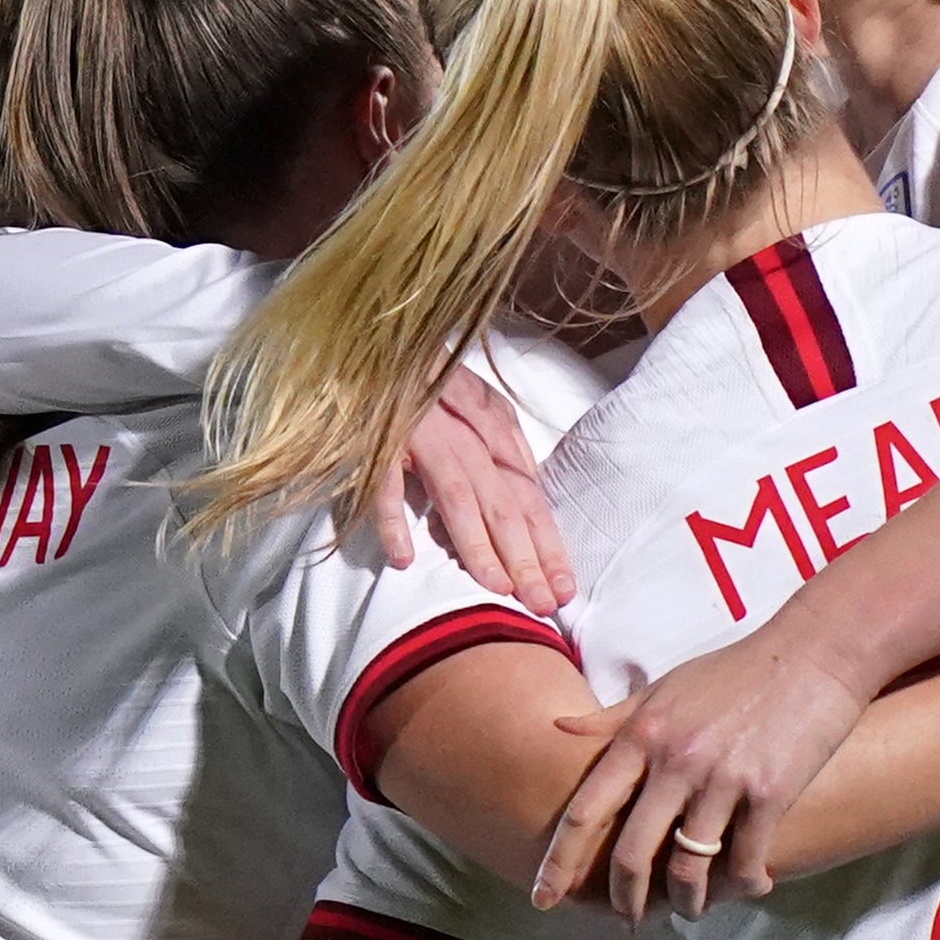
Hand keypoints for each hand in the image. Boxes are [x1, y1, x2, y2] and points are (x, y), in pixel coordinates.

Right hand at [379, 365, 573, 608]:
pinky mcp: (377, 435)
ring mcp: (421, 431)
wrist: (375, 335)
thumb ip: (502, 452)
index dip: (548, 544)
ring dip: (477, 542)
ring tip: (494, 587)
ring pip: (458, 492)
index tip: (564, 590)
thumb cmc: (427, 380)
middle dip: (526, 556)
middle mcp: (465, 429)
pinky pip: (385, 481)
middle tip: (540, 604)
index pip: (529, 495)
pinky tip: (404, 558)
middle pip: (504, 500)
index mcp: (494, 426)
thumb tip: (527, 505)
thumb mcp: (477, 407)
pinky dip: (394, 518)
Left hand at [532, 624, 869, 920]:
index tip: (541, 898)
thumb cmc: (736, 670)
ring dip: (686, 904)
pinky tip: (749, 888)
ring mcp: (722, 779)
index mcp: (641, 734)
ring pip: (688, 870)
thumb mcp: (665, 688)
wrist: (816, 652)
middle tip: (626, 923)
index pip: (585, 811)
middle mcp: (674, 760)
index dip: (558, 862)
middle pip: (631, 854)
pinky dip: (743, 885)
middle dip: (623, 901)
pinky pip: (745, 862)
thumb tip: (554, 729)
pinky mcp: (770, 793)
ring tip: (690, 911)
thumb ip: (611, 718)